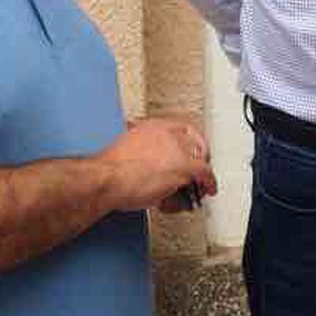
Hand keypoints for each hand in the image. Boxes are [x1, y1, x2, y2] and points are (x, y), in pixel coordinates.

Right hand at [97, 116, 217, 211]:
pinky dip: (208, 183)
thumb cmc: (108, 171)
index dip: (190, 142)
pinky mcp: (183, 167)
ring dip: (197, 177)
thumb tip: (140, 162)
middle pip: (194, 144)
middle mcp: (168, 134)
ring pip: (198, 161)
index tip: (191, 153)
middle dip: (196, 160)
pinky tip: (208, 189)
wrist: (106, 179)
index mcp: (152, 126)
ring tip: (191, 189)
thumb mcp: (124, 150)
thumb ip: (138, 150)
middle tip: (195, 173)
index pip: (181, 129)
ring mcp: (177, 149)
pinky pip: (204, 174)